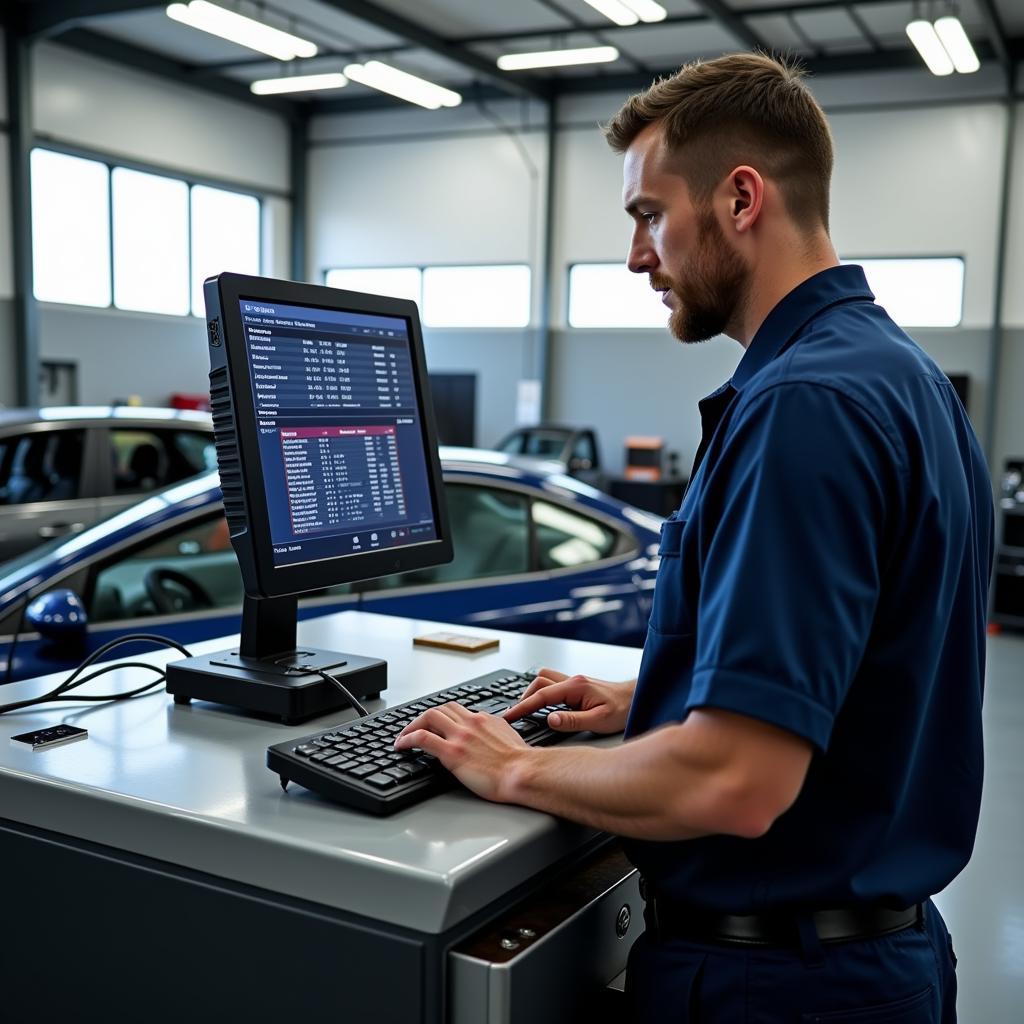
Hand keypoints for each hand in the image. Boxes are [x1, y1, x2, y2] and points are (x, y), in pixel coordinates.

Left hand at [394, 701, 528, 802]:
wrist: (523, 772)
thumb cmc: (521, 763)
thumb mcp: (510, 737)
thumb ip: (497, 731)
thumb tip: (492, 733)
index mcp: (484, 720)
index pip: (458, 711)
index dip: (443, 717)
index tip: (436, 725)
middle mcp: (471, 723)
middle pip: (441, 709)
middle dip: (424, 717)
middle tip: (415, 728)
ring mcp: (460, 736)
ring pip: (429, 716)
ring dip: (412, 725)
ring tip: (403, 737)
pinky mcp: (452, 752)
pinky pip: (422, 738)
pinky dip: (408, 738)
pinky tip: (402, 746)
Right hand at [502, 667, 635, 735]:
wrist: (636, 699)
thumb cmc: (622, 709)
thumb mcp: (598, 721)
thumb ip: (572, 720)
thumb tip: (550, 719)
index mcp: (576, 687)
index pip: (541, 695)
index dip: (522, 706)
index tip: (509, 716)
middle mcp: (573, 680)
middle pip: (538, 681)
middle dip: (524, 697)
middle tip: (516, 715)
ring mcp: (575, 682)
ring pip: (544, 679)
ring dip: (533, 692)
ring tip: (527, 710)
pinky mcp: (577, 687)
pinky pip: (553, 685)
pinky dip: (543, 693)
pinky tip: (544, 707)